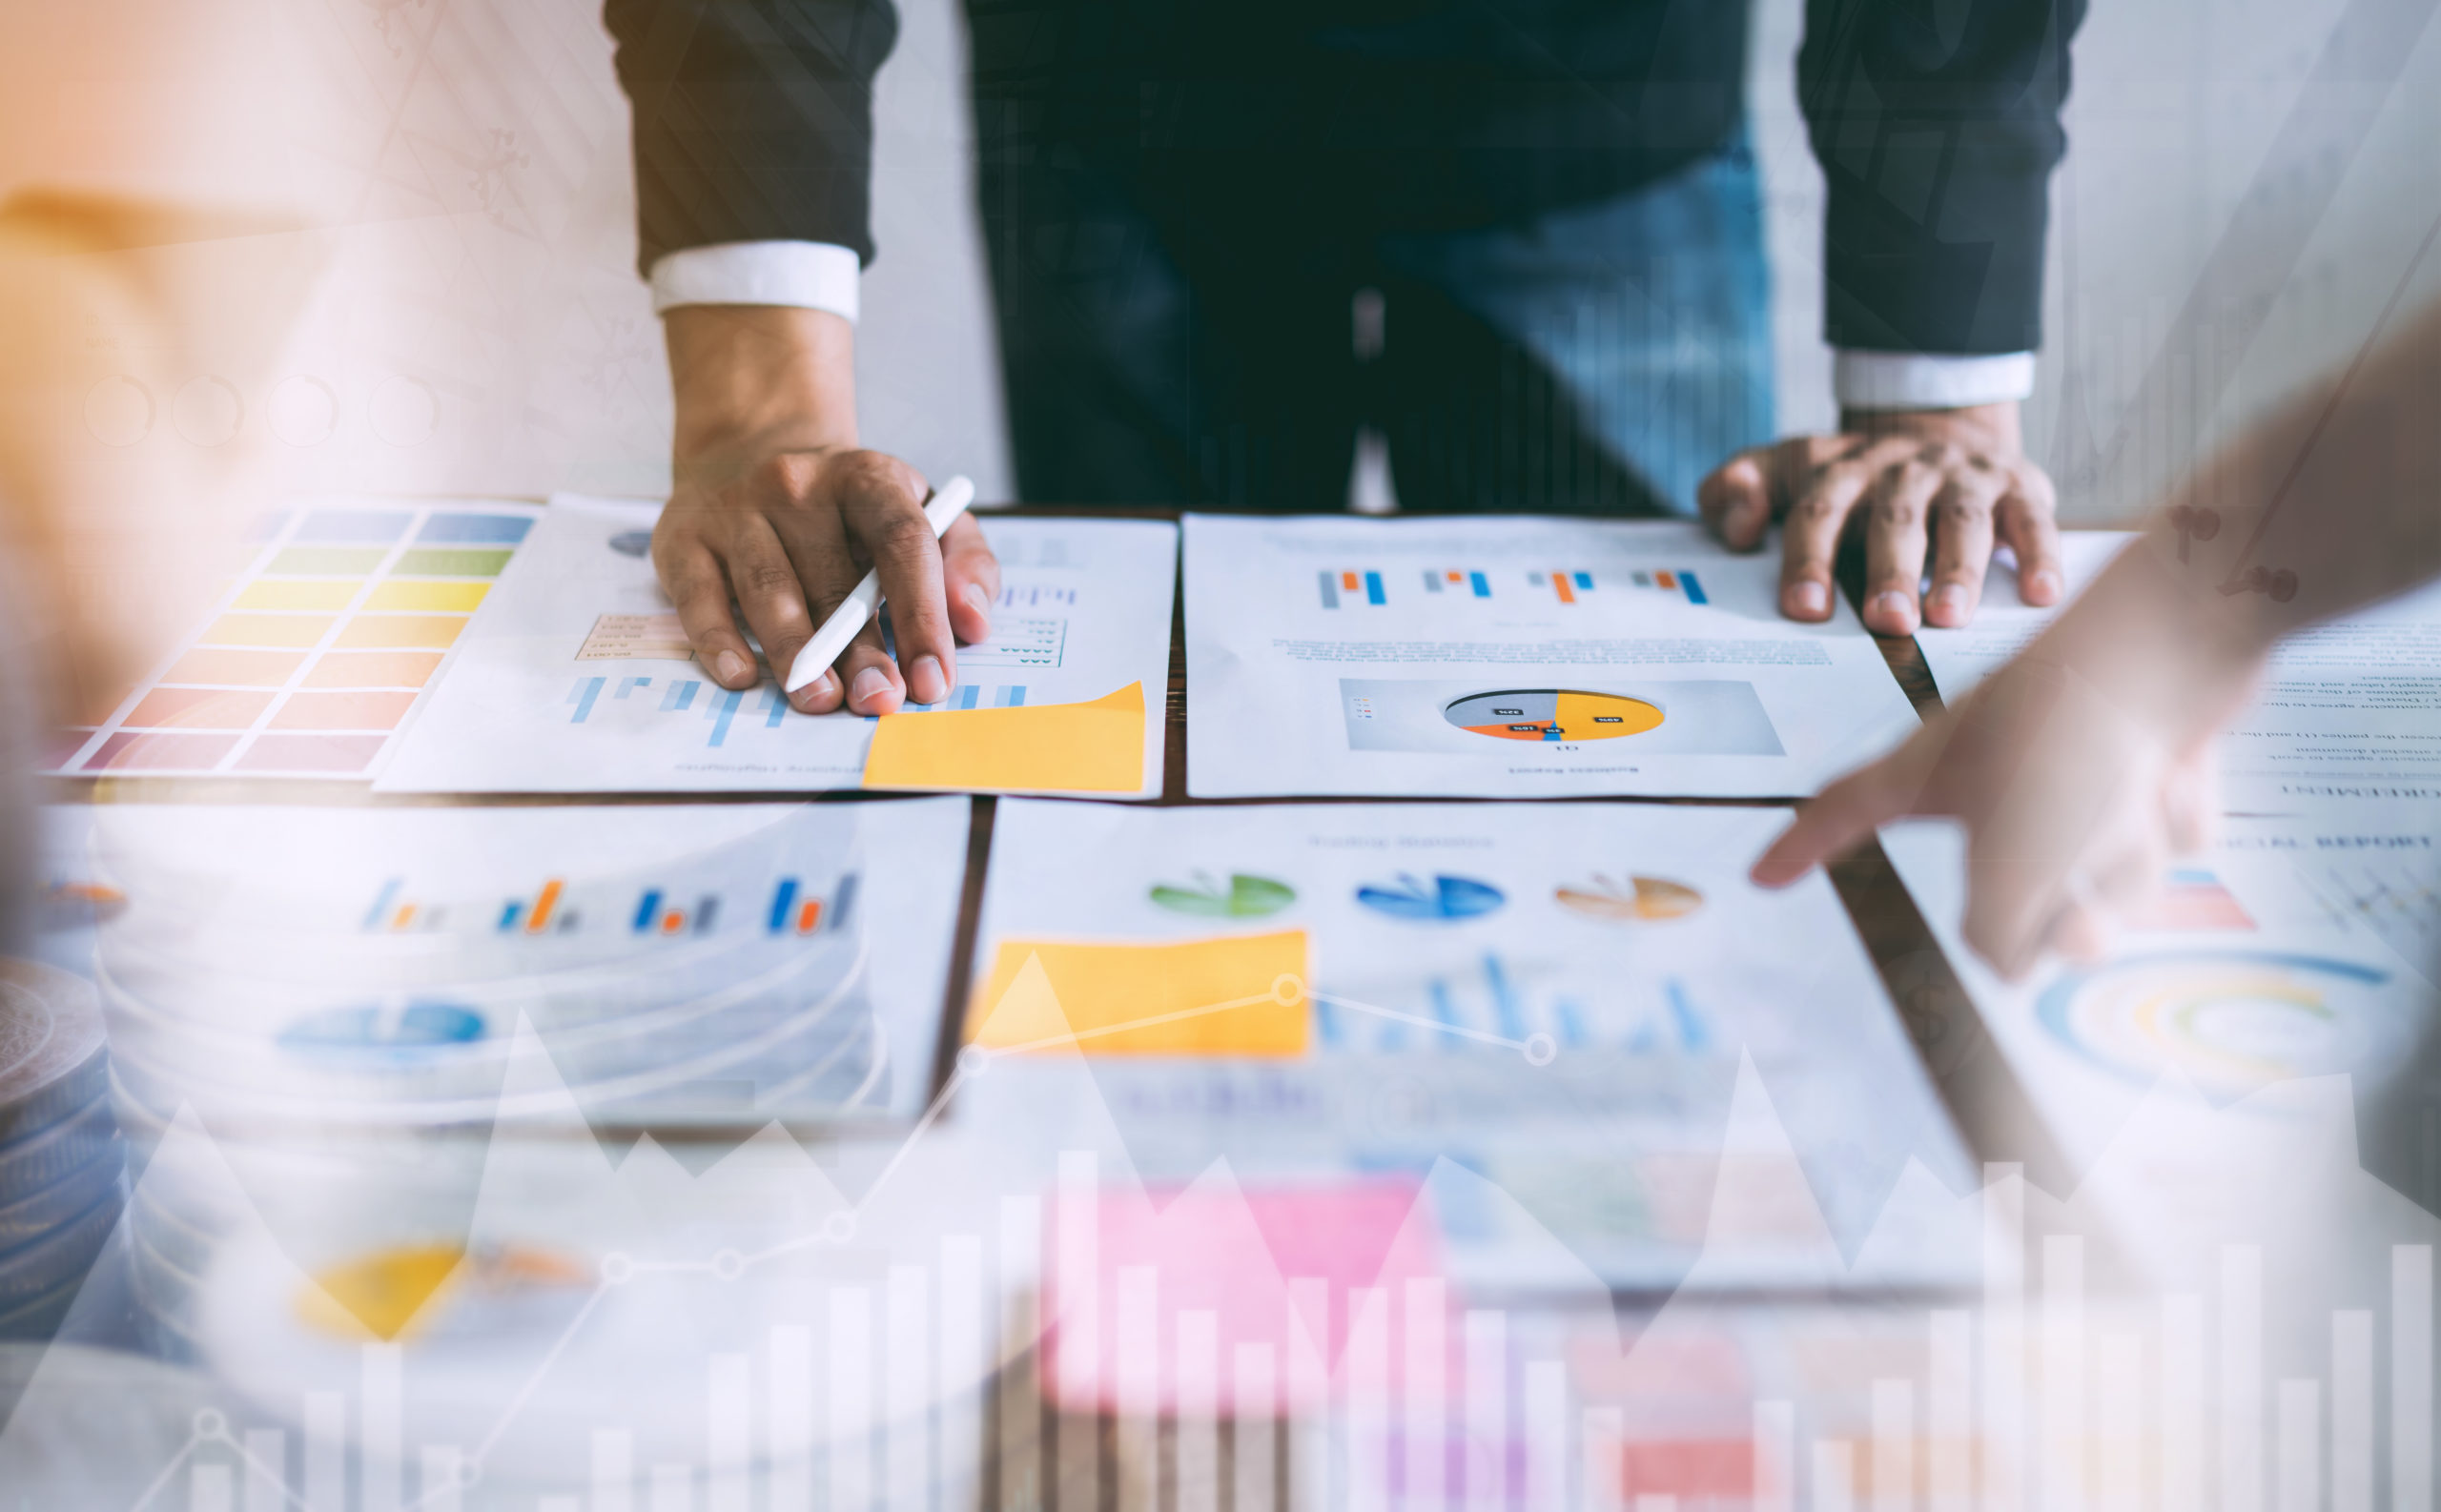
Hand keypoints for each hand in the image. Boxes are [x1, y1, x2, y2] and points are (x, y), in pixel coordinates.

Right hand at [653, 306, 999, 714]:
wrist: (752, 447)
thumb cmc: (852, 509)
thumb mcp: (921, 510)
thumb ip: (963, 563)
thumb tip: (974, 625)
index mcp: (867, 478)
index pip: (903, 542)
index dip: (922, 614)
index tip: (934, 678)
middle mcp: (799, 486)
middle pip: (834, 578)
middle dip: (859, 650)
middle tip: (879, 702)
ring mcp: (737, 511)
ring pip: (768, 589)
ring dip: (795, 652)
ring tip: (819, 701)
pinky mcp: (685, 538)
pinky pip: (699, 595)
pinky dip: (719, 640)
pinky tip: (741, 676)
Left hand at [1700, 402, 2063, 634]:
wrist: (1940, 426)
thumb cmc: (1852, 478)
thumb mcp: (1786, 469)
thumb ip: (1736, 488)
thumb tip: (1736, 523)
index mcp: (1842, 469)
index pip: (1818, 509)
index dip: (1809, 556)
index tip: (1804, 608)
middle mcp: (1904, 469)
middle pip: (1894, 517)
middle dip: (1889, 569)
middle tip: (1886, 621)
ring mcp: (1963, 477)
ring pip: (1963, 520)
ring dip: (1958, 569)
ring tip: (1949, 617)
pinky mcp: (2020, 487)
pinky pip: (2034, 519)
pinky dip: (2041, 554)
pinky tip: (2042, 595)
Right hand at [1749, 545, 2267, 975]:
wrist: (2179, 635)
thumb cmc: (2072, 738)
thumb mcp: (2010, 867)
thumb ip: (1997, 938)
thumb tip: (2030, 958)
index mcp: (1928, 777)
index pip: (1841, 816)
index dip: (1801, 849)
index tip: (1762, 875)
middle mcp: (1988, 775)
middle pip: (2006, 895)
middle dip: (2061, 915)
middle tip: (2086, 919)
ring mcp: (2066, 769)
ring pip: (2097, 874)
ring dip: (2128, 860)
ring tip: (2138, 801)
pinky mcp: (2138, 760)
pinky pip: (2155, 832)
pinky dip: (2171, 815)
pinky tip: (2177, 774)